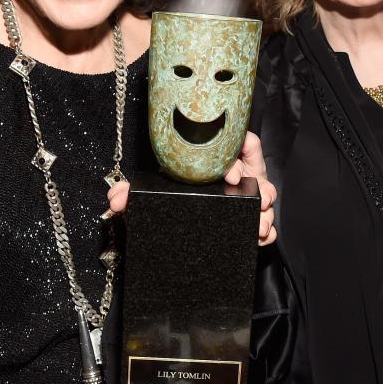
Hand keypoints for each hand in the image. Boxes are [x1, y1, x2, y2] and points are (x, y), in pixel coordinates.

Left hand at [107, 132, 277, 245]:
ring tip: (259, 225)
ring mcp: (243, 200)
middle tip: (256, 200)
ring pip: (265, 200)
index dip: (238, 152)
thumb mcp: (150, 195)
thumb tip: (115, 198)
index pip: (235, 144)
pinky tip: (260, 237)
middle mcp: (233, 178)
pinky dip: (266, 233)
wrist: (178, 239)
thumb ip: (131, 195)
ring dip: (265, 213)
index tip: (229, 175)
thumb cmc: (168, 201)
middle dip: (260, 187)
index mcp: (213, 162)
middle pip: (256, 174)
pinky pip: (266, 226)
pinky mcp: (248, 222)